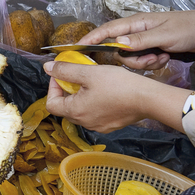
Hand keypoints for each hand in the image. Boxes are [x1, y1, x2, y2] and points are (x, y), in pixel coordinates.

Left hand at [43, 59, 191, 132]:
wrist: (147, 98)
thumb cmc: (119, 85)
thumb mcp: (89, 73)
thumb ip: (66, 70)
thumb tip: (48, 68)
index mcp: (75, 111)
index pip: (51, 103)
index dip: (52, 87)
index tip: (62, 75)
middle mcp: (84, 123)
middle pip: (65, 108)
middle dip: (66, 91)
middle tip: (77, 76)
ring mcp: (98, 126)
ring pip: (80, 111)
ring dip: (80, 97)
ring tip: (91, 82)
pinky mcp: (110, 125)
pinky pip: (94, 115)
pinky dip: (93, 104)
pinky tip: (104, 92)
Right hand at [76, 10, 194, 70]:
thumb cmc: (187, 28)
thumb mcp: (164, 35)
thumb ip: (141, 40)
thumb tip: (117, 43)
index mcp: (136, 23)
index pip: (108, 30)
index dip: (92, 38)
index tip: (78, 46)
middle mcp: (136, 32)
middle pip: (120, 52)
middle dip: (135, 60)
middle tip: (153, 57)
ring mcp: (143, 42)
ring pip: (132, 59)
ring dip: (147, 62)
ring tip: (163, 56)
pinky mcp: (150, 50)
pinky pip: (143, 62)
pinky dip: (154, 63)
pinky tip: (166, 57)